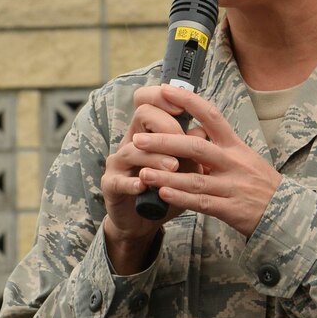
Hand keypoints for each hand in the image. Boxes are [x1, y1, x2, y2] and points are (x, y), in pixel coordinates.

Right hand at [101, 87, 192, 260]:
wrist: (144, 219)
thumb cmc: (168, 188)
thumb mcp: (186, 168)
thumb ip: (193, 151)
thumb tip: (205, 132)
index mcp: (150, 131)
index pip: (149, 101)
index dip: (162, 97)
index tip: (180, 107)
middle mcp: (132, 140)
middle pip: (142, 115)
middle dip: (166, 127)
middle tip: (184, 144)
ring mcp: (119, 163)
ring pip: (133, 149)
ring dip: (155, 157)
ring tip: (173, 168)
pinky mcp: (111, 185)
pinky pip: (119, 180)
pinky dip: (132, 183)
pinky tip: (144, 187)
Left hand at [129, 90, 281, 237]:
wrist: (285, 212)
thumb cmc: (259, 184)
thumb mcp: (244, 158)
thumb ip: (218, 147)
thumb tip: (193, 132)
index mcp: (235, 146)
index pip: (212, 116)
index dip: (188, 101)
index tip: (165, 90)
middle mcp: (234, 162)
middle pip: (196, 146)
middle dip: (165, 141)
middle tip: (139, 138)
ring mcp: (232, 186)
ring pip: (195, 177)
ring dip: (166, 175)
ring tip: (143, 171)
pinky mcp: (231, 208)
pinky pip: (202, 202)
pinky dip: (181, 198)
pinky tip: (162, 194)